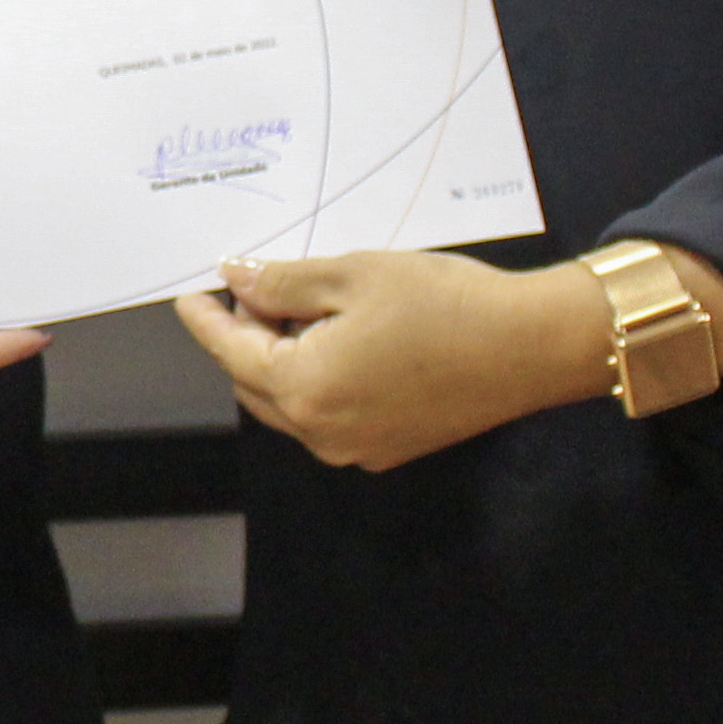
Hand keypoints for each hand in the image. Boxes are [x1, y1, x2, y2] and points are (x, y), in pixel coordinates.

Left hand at [173, 251, 607, 470]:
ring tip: (295, 307)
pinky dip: (315, 380)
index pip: (231, 352)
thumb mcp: (354, 274)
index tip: (191, 293)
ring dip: (278, 361)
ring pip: (289, 404)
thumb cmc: (445, 305)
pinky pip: (326, 417)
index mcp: (305, 389)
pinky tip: (335, 340)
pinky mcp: (388, 449)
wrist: (531, 347)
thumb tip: (238, 279)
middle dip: (243, 337)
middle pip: (254, 383)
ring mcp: (356, 449)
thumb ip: (284, 281)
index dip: (208, 318)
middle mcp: (322, 433)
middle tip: (252, 287)